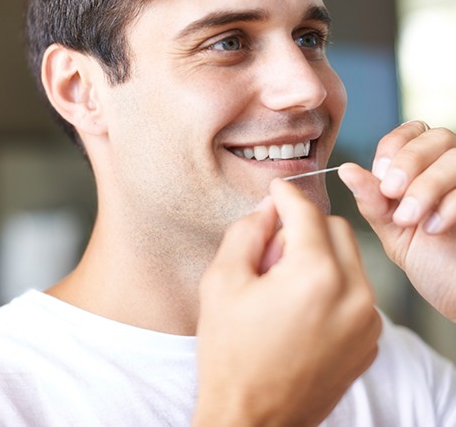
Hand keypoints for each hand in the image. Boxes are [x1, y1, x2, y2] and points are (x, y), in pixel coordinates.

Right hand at [193, 179, 379, 426]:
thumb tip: (269, 207)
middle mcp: (353, 294)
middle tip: (273, 249)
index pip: (306, 213)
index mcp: (315, 275)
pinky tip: (302, 307)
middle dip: (304, 226)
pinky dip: (333, 283)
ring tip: (286, 282)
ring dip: (320, 254)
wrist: (253, 420)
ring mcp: (367, 320)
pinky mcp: (369, 339)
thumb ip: (248, 230)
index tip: (276, 189)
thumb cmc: (231, 353)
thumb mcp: (222, 281)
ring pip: (350, 257)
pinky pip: (356, 289)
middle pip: (335, 228)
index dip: (287, 195)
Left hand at [339, 120, 455, 321]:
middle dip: (409, 162)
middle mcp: (452, 168)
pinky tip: (434, 228)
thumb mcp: (393, 230)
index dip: (393, 149)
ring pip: (455, 158)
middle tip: (392, 192)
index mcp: (425, 169)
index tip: (380, 177)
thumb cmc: (431, 262)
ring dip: (426, 186)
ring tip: (409, 218)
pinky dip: (449, 205)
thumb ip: (373, 200)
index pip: (409, 133)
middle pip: (435, 137)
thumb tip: (346, 170)